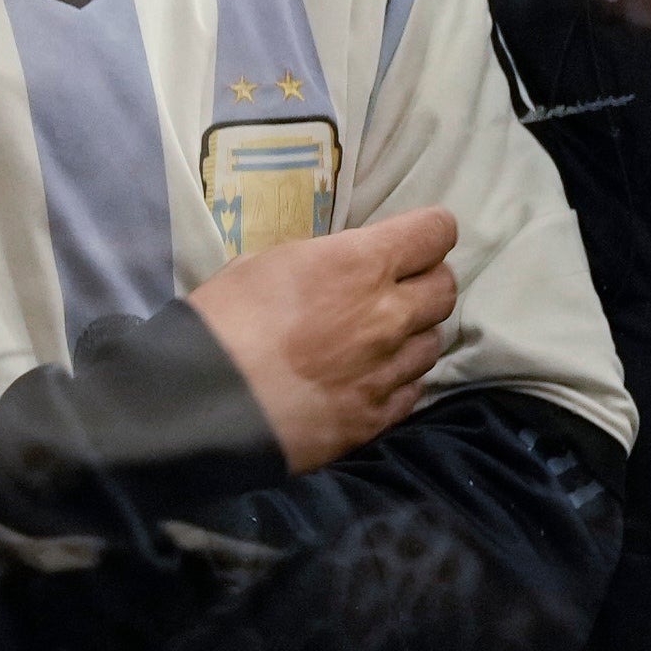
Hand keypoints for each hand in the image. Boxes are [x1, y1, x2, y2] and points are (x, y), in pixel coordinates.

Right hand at [187, 206, 456, 473]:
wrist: (206, 403)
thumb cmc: (226, 317)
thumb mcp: (271, 263)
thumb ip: (327, 263)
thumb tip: (346, 270)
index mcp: (362, 264)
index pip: (435, 232)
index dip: (428, 233)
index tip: (414, 240)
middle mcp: (389, 315)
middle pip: (445, 289)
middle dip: (426, 283)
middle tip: (397, 289)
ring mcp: (387, 370)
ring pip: (433, 343)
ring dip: (414, 335)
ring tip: (380, 339)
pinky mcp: (375, 418)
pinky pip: (412, 391)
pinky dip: (398, 380)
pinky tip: (371, 379)